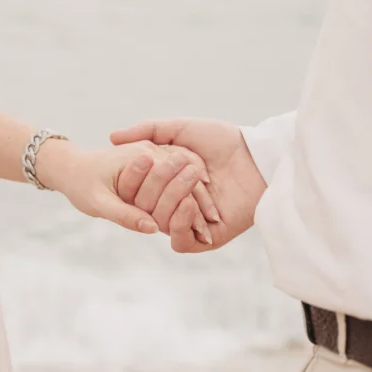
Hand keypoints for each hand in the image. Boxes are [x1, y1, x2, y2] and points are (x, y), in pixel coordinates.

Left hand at [37, 138, 214, 241]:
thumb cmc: (82, 184)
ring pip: (186, 174)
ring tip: (213, 223)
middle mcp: (152, 151)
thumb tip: (152, 229)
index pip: (175, 182)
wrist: (72, 167)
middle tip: (215, 226)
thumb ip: (125, 214)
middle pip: (185, 176)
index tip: (204, 229)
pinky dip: (190, 190)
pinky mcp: (156, 158)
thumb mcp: (99, 203)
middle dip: (201, 202)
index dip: (191, 206)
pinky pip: (178, 173)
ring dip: (200, 197)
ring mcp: (156, 153)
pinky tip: (198, 212)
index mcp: (141, 156)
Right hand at [111, 118, 265, 251]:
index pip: (137, 191)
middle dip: (156, 187)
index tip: (139, 161)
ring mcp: (190, 223)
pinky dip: (180, 226)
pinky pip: (181, 243)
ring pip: (162, 225)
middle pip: (146, 209)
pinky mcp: (207, 239)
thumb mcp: (181, 128)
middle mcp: (174, 204)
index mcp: (165, 184)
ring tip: (190, 181)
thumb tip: (112, 137)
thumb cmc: (224, 141)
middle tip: (173, 165)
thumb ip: (148, 130)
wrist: (258, 157)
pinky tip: (187, 206)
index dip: (134, 180)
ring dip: (170, 203)